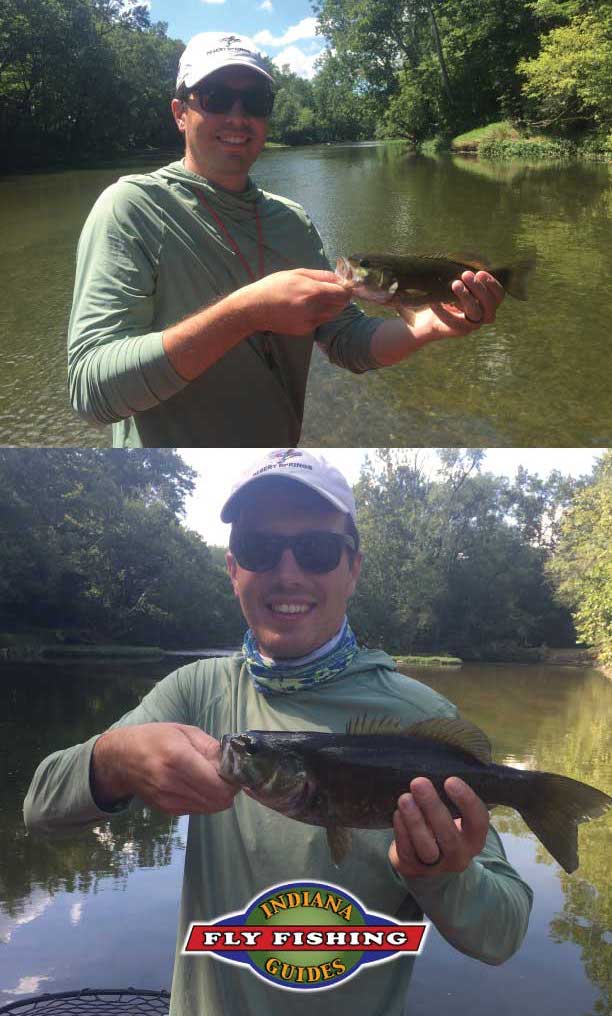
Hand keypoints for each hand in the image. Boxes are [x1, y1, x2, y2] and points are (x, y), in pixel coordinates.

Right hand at [91, 722, 238, 816]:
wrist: (120, 759)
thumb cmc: (153, 738)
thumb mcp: (183, 731)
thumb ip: (209, 747)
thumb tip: (231, 761)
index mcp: (177, 757)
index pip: (217, 784)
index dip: (233, 780)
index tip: (235, 771)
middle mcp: (172, 783)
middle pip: (217, 800)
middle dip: (229, 789)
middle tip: (227, 776)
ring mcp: (168, 800)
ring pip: (210, 808)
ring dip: (218, 796)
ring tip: (212, 779)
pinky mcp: (166, 810)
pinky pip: (198, 810)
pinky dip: (205, 800)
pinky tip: (198, 786)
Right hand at [245, 268, 352, 334]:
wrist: (255, 308)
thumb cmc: (274, 286)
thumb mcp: (297, 273)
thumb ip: (321, 275)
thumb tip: (339, 277)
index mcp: (313, 291)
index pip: (342, 292)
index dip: (347, 288)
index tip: (346, 284)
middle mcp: (314, 309)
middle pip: (341, 305)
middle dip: (341, 297)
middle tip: (334, 290)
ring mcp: (310, 321)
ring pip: (332, 314)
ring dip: (331, 306)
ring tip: (318, 297)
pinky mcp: (306, 330)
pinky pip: (321, 320)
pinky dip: (320, 313)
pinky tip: (307, 307)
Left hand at [389, 777, 488, 878]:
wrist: (428, 862)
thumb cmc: (442, 825)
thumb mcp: (454, 814)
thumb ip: (450, 797)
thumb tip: (436, 766)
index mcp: (474, 838)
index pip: (478, 821)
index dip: (466, 801)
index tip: (450, 780)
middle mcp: (459, 855)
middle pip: (449, 835)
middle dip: (433, 807)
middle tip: (419, 782)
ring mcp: (436, 866)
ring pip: (427, 848)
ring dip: (415, 821)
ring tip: (405, 798)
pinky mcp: (414, 869)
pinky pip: (407, 851)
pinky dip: (401, 831)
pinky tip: (398, 814)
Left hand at [399, 271, 504, 343]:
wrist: (429, 319)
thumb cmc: (446, 297)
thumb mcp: (458, 284)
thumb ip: (467, 278)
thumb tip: (468, 261)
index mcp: (487, 303)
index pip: (498, 295)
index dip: (492, 284)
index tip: (480, 273)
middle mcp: (483, 316)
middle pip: (489, 304)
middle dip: (479, 288)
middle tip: (465, 274)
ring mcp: (472, 325)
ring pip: (476, 313)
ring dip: (466, 297)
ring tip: (455, 284)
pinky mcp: (459, 331)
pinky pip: (455, 321)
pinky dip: (446, 310)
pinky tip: (437, 301)